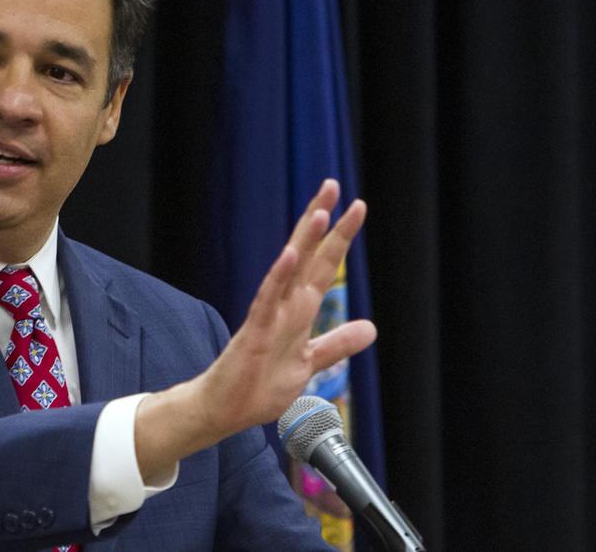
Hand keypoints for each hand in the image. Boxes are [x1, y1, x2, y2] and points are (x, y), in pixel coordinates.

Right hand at [195, 178, 375, 433]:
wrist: (225, 410)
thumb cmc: (261, 385)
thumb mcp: (310, 362)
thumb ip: (337, 343)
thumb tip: (370, 328)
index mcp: (299, 310)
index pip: (323, 265)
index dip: (340, 237)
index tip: (356, 206)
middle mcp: (285, 305)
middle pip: (307, 255)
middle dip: (321, 221)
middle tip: (332, 184)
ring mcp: (269, 316)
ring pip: (288, 270)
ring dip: (302, 241)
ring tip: (318, 212)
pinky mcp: (254, 332)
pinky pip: (266, 300)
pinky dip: (277, 277)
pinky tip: (287, 255)